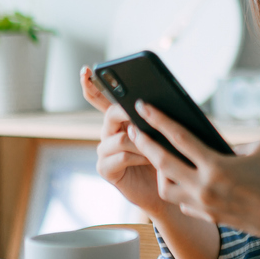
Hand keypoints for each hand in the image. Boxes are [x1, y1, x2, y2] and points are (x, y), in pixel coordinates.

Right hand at [80, 67, 172, 218]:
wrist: (169, 188)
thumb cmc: (171, 156)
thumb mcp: (167, 131)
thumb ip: (161, 115)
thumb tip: (166, 95)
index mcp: (121, 120)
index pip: (101, 98)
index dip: (91, 84)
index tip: (88, 70)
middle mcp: (109, 133)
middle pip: (111, 114)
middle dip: (126, 110)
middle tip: (142, 109)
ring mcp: (105, 151)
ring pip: (119, 136)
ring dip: (141, 140)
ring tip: (157, 145)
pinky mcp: (107, 169)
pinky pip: (121, 156)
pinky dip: (139, 155)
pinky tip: (150, 158)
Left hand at [128, 100, 259, 244]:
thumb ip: (233, 145)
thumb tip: (216, 147)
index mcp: (216, 166)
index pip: (179, 138)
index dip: (159, 120)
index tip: (143, 106)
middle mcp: (204, 187)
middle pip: (162, 162)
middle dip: (144, 143)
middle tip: (133, 129)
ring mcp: (204, 206)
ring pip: (166, 187)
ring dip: (161, 172)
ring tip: (161, 159)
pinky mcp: (210, 217)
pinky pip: (183, 202)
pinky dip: (181, 189)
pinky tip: (185, 180)